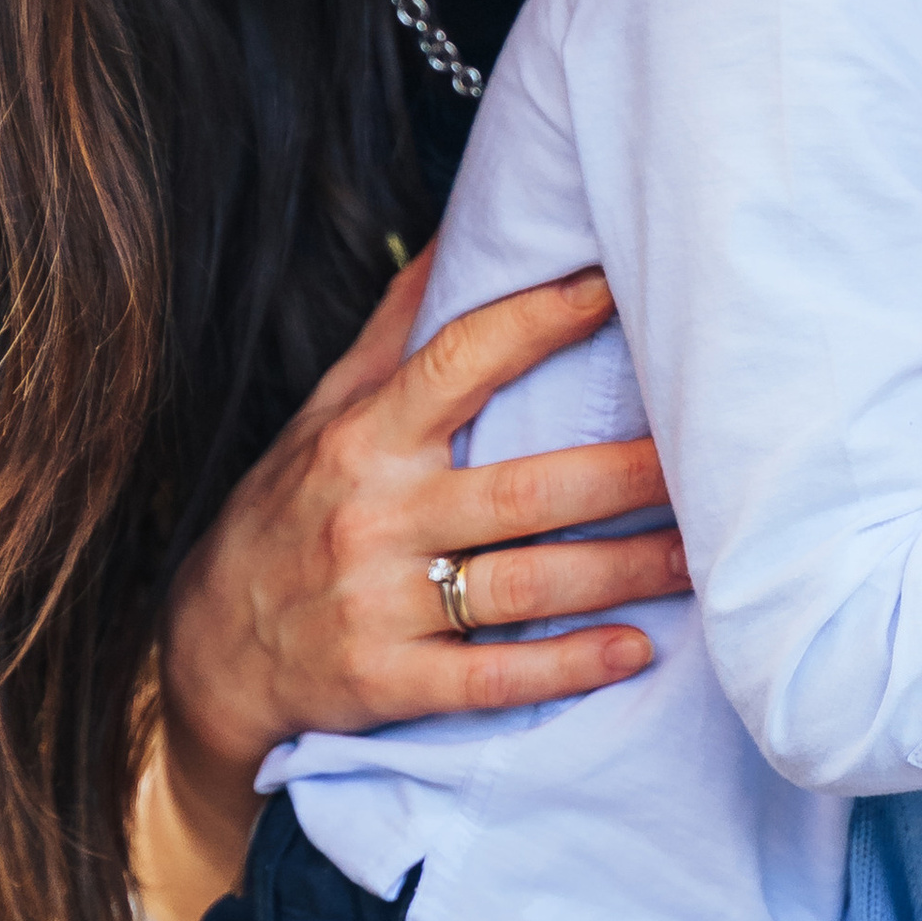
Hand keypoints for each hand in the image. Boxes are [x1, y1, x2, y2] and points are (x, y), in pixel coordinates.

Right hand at [139, 251, 683, 920]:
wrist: (205, 650)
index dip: (541, 321)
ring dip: (626, 570)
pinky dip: (568, 665)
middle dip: (628, 473)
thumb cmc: (285, 514)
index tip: (617, 286)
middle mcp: (376, 515)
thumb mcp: (322, 416)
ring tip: (704, 554)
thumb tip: (455, 238)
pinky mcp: (389, 681)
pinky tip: (635, 651)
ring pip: (526, 581)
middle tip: (716, 457)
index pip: (461, 363)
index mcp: (366, 439)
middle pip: (526, 488)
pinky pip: (493, 673)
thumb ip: (394, 336)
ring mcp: (382, 603)